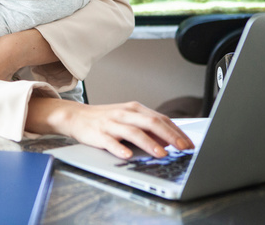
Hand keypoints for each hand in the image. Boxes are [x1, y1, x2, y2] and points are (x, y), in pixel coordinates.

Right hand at [28, 98, 193, 159]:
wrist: (76, 116)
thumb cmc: (105, 119)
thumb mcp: (128, 119)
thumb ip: (148, 127)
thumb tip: (170, 140)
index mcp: (134, 109)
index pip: (160, 119)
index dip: (176, 131)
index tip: (189, 144)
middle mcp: (124, 114)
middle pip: (150, 122)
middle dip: (169, 135)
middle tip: (183, 148)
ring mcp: (111, 124)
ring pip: (133, 132)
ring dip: (149, 143)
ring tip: (162, 154)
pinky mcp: (98, 134)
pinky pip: (110, 142)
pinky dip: (119, 149)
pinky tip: (127, 156)